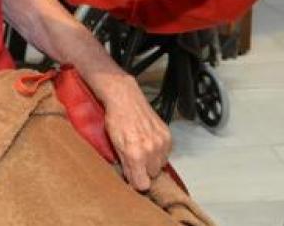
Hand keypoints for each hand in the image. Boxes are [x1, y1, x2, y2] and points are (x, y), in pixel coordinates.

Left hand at [100, 75, 171, 190]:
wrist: (125, 98)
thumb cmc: (116, 119)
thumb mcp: (115, 146)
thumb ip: (125, 166)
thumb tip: (133, 181)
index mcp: (135, 154)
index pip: (143, 185)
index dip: (137, 181)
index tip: (133, 177)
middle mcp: (151, 150)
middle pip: (152, 175)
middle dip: (144, 170)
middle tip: (135, 158)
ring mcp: (161, 142)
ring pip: (160, 165)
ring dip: (152, 161)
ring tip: (142, 148)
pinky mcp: (168, 135)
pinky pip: (166, 153)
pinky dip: (159, 150)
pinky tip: (149, 141)